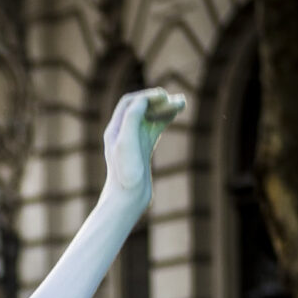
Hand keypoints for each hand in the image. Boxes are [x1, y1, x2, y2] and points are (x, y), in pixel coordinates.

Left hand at [102, 87, 183, 209]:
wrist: (127, 201)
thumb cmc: (125, 174)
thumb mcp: (126, 142)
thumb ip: (132, 117)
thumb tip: (144, 99)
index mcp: (115, 130)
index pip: (129, 102)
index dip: (146, 96)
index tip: (163, 96)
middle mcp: (123, 134)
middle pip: (141, 107)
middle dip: (158, 101)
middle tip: (176, 100)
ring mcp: (134, 142)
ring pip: (150, 118)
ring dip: (165, 108)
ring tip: (182, 103)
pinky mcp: (143, 151)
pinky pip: (155, 129)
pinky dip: (165, 120)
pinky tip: (176, 114)